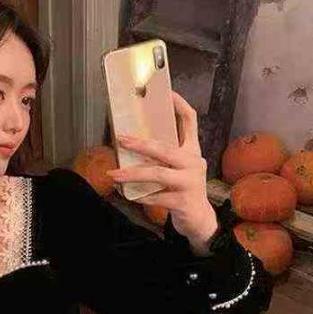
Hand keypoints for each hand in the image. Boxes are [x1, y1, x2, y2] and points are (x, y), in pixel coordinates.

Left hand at [106, 90, 217, 252]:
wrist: (198, 221)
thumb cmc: (182, 191)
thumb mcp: (177, 170)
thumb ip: (163, 157)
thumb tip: (133, 143)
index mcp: (192, 151)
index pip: (190, 121)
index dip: (179, 105)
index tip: (166, 92)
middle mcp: (193, 163)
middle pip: (165, 148)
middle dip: (140, 143)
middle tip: (121, 139)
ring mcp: (190, 182)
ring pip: (157, 173)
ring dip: (132, 174)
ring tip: (113, 175)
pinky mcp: (183, 201)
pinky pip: (156, 196)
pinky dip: (140, 196)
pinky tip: (128, 195)